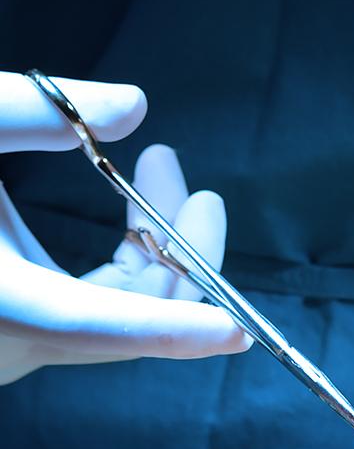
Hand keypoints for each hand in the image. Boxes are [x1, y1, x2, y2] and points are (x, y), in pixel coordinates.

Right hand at [0, 71, 250, 384]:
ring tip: (162, 169)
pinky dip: (126, 264)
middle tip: (183, 175)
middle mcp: (3, 340)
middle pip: (122, 317)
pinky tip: (136, 216)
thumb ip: (40, 109)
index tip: (235, 330)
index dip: (171, 331)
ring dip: (154, 246)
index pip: (95, 326)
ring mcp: (8, 342)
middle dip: (174, 244)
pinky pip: (89, 310)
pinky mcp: (14, 328)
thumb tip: (135, 106)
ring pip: (112, 315)